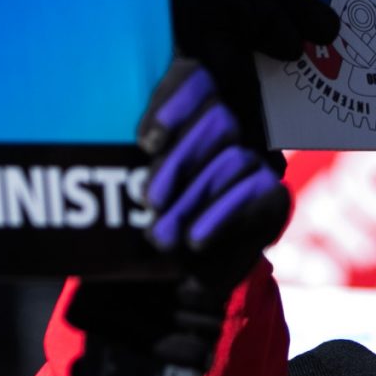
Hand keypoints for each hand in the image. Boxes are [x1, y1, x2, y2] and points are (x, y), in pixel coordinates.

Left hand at [68, 57, 296, 375]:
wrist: (153, 298)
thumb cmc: (130, 230)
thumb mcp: (120, 189)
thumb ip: (128, 150)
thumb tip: (103, 111)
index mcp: (188, 108)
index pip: (195, 77)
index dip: (174, 101)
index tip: (145, 141)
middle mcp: (230, 127)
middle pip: (219, 119)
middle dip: (181, 160)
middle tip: (147, 198)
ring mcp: (255, 162)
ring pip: (234, 159)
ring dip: (194, 196)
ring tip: (160, 232)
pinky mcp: (273, 199)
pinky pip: (254, 195)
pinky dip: (220, 218)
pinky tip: (194, 240)